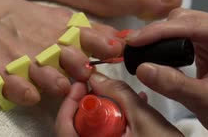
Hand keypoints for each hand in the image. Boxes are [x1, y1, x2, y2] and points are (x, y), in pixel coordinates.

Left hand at [55, 73, 181, 135]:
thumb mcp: (143, 117)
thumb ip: (119, 93)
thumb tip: (96, 77)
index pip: (63, 128)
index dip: (70, 102)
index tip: (82, 83)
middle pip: (77, 128)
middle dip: (91, 105)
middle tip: (104, 89)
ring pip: (93, 132)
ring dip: (106, 113)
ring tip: (125, 98)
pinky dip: (115, 124)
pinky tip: (134, 109)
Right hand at [126, 9, 207, 136]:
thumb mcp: (206, 102)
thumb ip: (175, 85)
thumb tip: (144, 68)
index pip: (192, 25)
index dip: (160, 31)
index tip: (135, 40)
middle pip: (183, 18)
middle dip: (156, 31)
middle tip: (132, 47)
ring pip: (179, 22)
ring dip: (158, 34)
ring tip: (139, 49)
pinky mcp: (207, 40)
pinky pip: (179, 32)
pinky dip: (163, 40)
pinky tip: (152, 50)